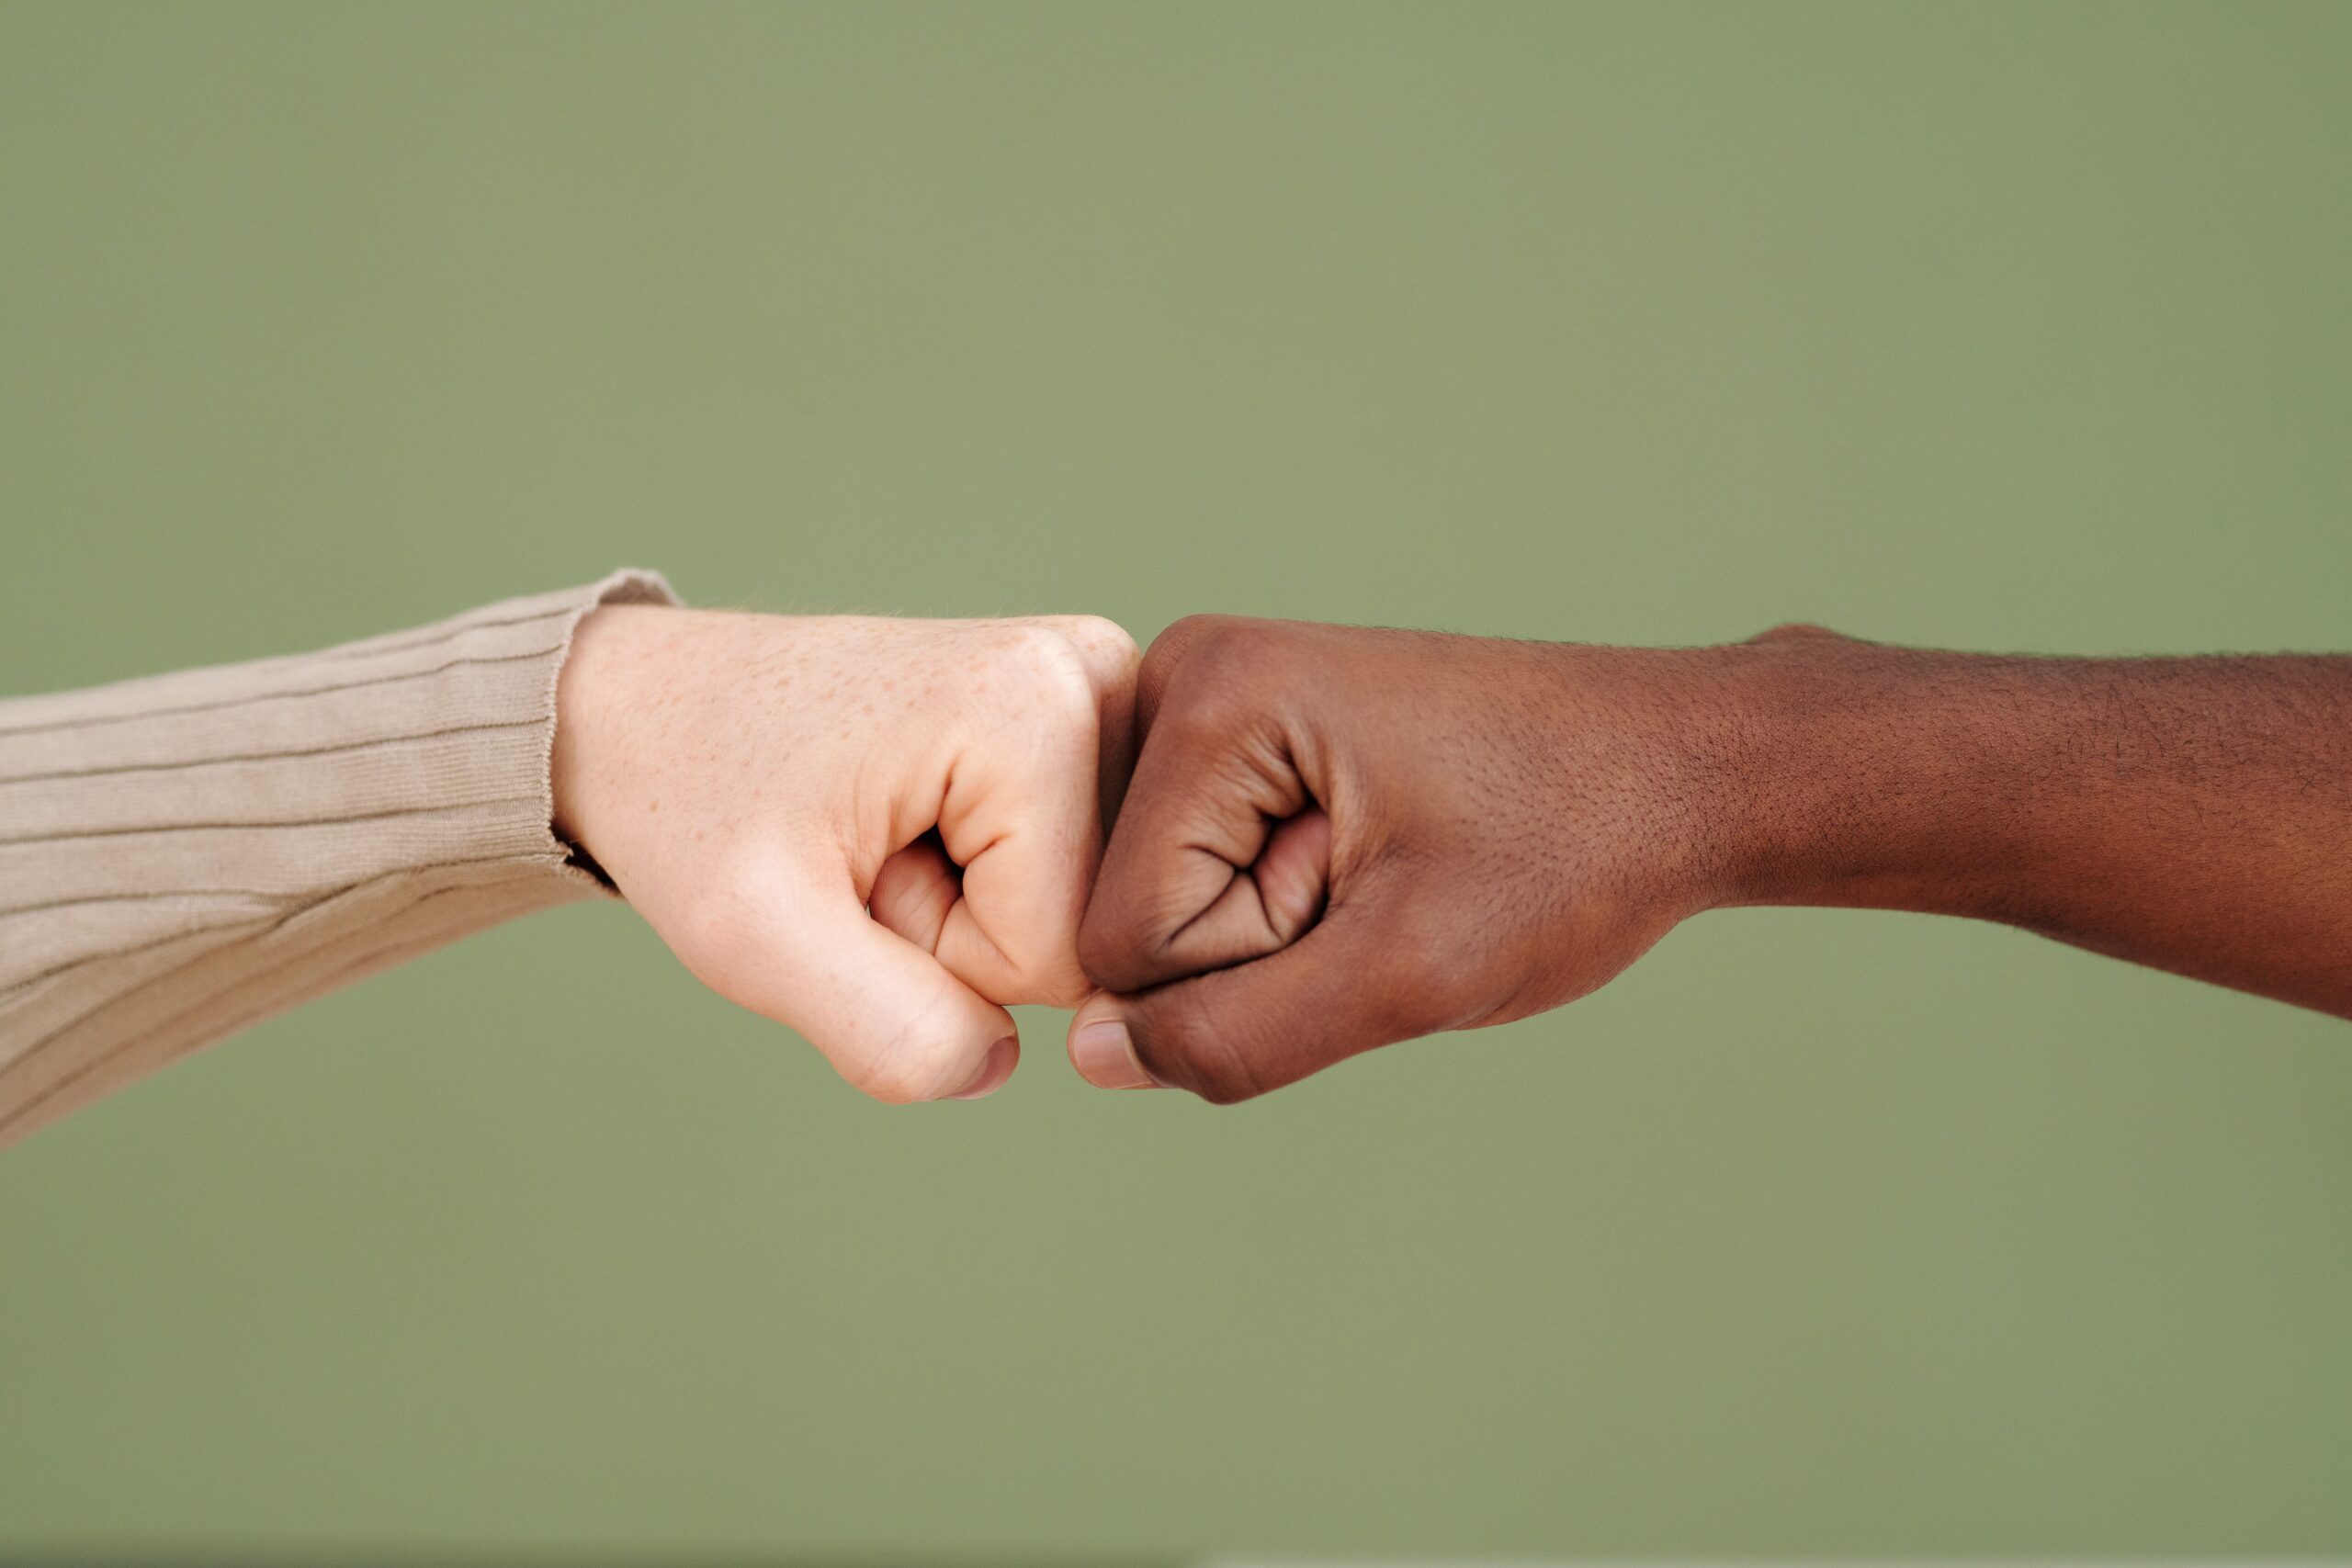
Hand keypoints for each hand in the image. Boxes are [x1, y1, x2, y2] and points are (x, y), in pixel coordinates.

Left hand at [554, 605, 1137, 1101]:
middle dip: (971, 932)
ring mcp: (1105, 689)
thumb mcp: (753, 936)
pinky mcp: (1091, 712)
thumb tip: (996, 1064)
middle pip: (1094, 925)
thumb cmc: (691, 803)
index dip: (946, 957)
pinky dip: (995, 877)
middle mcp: (1100, 676)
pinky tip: (920, 821)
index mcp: (1041, 703)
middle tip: (866, 855)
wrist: (651, 710)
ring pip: (1091, 906)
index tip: (859, 874)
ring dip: (979, 906)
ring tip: (884, 835)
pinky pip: (1081, 872)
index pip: (1065, 952)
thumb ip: (886, 1028)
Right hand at [1067, 615, 1747, 1099]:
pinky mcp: (1241, 730)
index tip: (1377, 893)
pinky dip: (1289, 899)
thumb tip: (1093, 1058)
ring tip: (1392, 864)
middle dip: (1259, 944)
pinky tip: (1378, 854)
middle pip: (1132, 913)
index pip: (1122, 937)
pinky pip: (1207, 873)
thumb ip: (1239, 1034)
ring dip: (1278, 929)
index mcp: (1210, 694)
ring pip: (1168, 904)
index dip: (1254, 967)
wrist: (1685, 765)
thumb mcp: (1412, 974)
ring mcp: (1209, 696)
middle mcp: (1184, 672)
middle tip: (1391, 880)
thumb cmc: (1572, 848)